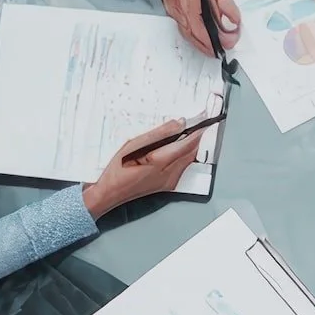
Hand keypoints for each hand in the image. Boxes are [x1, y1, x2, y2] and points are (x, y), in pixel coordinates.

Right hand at [83, 121, 205, 216]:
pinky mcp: (168, 185)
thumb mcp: (134, 145)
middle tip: (197, 124)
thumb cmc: (117, 170)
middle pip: (191, 153)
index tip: (204, 121)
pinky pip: (182, 167)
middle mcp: (169, 175)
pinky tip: (177, 148)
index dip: (198, 131)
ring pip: (188, 161)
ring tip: (188, 133)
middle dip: (196, 138)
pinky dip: (184, 155)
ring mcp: (169, 182)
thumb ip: (159, 134)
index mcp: (160, 164)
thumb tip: (178, 124)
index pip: (188, 144)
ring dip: (190, 147)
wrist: (110, 193)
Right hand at [143, 0, 239, 56]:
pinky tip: (201, 34)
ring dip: (204, 44)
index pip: (208, 37)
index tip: (232, 39)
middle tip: (226, 46)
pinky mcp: (174, 13)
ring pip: (191, 38)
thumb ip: (226, 3)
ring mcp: (176, 17)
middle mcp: (182, 18)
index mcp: (192, 12)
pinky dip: (196, 36)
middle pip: (199, 42)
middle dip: (213, 47)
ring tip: (216, 45)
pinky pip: (186, 31)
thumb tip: (234, 19)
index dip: (222, 41)